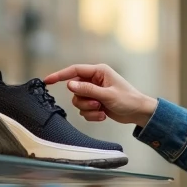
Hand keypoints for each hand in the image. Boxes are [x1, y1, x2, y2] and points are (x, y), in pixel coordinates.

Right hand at [43, 64, 158, 126]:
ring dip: (88, 109)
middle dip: (84, 101)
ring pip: (78, 102)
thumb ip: (88, 90)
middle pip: (75, 90)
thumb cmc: (128, 100)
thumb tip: (69, 85)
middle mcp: (95, 80)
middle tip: (97, 105)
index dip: (60, 75)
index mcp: (99, 72)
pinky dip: (92, 115)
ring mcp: (95, 92)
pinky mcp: (96, 103)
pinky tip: (103, 115)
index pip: (74, 71)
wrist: (139, 112)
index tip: (47, 81)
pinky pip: (84, 110)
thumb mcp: (107, 95)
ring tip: (102, 110)